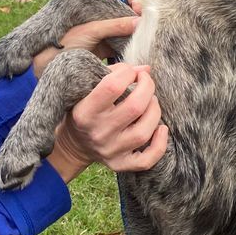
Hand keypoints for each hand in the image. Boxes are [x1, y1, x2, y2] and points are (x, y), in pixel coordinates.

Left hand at [30, 0, 143, 77]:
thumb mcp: (90, 31)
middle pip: (121, 16)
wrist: (45, 66)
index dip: (128, 0)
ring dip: (133, 33)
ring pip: (122, 32)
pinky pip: (119, 46)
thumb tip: (138, 21)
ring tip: (146, 35)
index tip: (140, 5)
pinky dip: (127, 46)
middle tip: (147, 22)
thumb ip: (114, 26)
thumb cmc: (63, 43)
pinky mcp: (101, 51)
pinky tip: (137, 48)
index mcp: (90, 8)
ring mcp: (99, 35)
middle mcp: (97, 20)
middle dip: (134, 17)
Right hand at [46, 64, 167, 182]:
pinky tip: (161, 129)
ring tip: (151, 101)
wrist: (73, 144)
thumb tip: (146, 70)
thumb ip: (114, 74)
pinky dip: (160, 145)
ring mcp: (110, 151)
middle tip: (145, 82)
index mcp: (85, 112)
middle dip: (147, 88)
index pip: (112, 87)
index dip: (127, 73)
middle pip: (134, 107)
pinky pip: (146, 160)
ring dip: (154, 111)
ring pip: (143, 132)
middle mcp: (98, 133)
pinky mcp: (119, 164)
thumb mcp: (87, 89)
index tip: (131, 71)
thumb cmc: (84, 108)